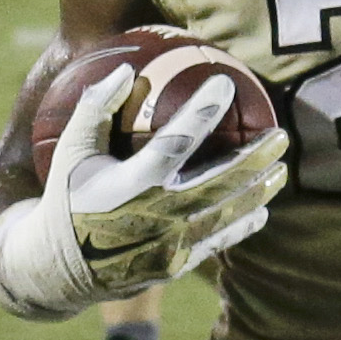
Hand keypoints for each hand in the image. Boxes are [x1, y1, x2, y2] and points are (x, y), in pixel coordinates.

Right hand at [0, 69, 287, 322]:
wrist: (58, 269)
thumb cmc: (65, 197)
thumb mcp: (71, 151)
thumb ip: (95, 109)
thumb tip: (125, 70)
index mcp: (132, 184)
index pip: (179, 140)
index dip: (204, 110)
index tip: (225, 82)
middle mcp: (159, 216)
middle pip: (222, 182)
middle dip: (257, 157)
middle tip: (282, 134)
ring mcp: (172, 245)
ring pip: (229, 214)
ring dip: (259, 190)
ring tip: (281, 170)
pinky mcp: (178, 266)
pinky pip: (220, 241)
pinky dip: (243, 224)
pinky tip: (261, 208)